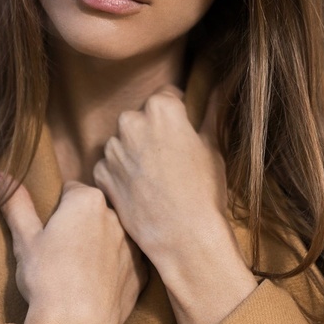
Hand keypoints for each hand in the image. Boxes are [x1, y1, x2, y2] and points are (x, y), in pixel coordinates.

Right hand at [0, 173, 146, 323]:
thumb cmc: (47, 279)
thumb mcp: (24, 238)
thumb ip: (15, 203)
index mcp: (88, 200)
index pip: (70, 191)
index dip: (56, 211)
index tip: (48, 233)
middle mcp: (116, 217)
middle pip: (93, 213)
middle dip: (79, 225)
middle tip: (59, 254)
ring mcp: (132, 245)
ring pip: (110, 237)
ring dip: (97, 246)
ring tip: (75, 274)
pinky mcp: (141, 273)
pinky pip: (124, 263)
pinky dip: (112, 270)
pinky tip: (94, 287)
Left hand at [91, 85, 229, 265]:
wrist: (184, 237)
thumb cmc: (205, 191)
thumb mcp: (213, 147)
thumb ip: (212, 111)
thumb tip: (222, 86)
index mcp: (161, 108)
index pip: (166, 96)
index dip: (177, 115)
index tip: (184, 134)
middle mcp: (131, 121)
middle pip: (140, 117)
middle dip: (152, 131)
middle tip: (170, 158)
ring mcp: (112, 148)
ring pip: (123, 141)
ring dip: (134, 152)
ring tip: (156, 178)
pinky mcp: (101, 173)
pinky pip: (110, 165)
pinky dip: (122, 174)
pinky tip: (141, 190)